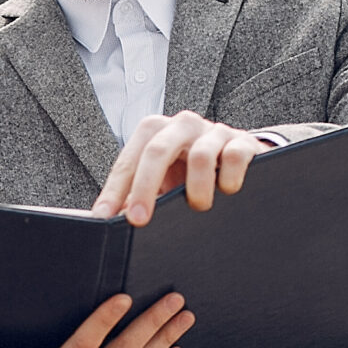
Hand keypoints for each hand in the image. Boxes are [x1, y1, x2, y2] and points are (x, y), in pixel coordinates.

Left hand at [95, 111, 263, 224]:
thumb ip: (134, 199)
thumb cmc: (190, 175)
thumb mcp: (161, 184)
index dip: (114, 189)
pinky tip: (228, 191)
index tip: (103, 218)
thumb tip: (108, 222)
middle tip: (139, 221)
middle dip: (144, 188)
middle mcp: (182, 126)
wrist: (239, 160)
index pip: (128, 160)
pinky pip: (235, 156)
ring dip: (197, 188)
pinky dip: (229, 178)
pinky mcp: (244, 142)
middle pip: (157, 150)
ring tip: (199, 207)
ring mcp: (214, 132)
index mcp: (156, 133)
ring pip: (200, 155)